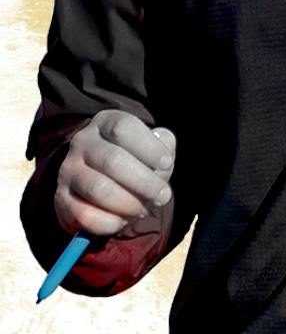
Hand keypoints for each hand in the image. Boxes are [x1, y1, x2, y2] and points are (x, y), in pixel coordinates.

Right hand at [54, 110, 175, 238]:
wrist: (102, 180)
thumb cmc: (137, 159)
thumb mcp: (153, 145)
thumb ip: (164, 146)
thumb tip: (162, 159)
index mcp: (106, 121)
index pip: (124, 128)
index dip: (149, 148)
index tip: (166, 163)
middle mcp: (82, 142)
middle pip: (113, 160)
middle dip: (144, 182)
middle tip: (163, 195)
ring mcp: (68, 170)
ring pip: (99, 189)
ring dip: (129, 204)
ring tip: (144, 209)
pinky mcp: (60, 198)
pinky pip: (84, 215)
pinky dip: (109, 222)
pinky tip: (123, 220)